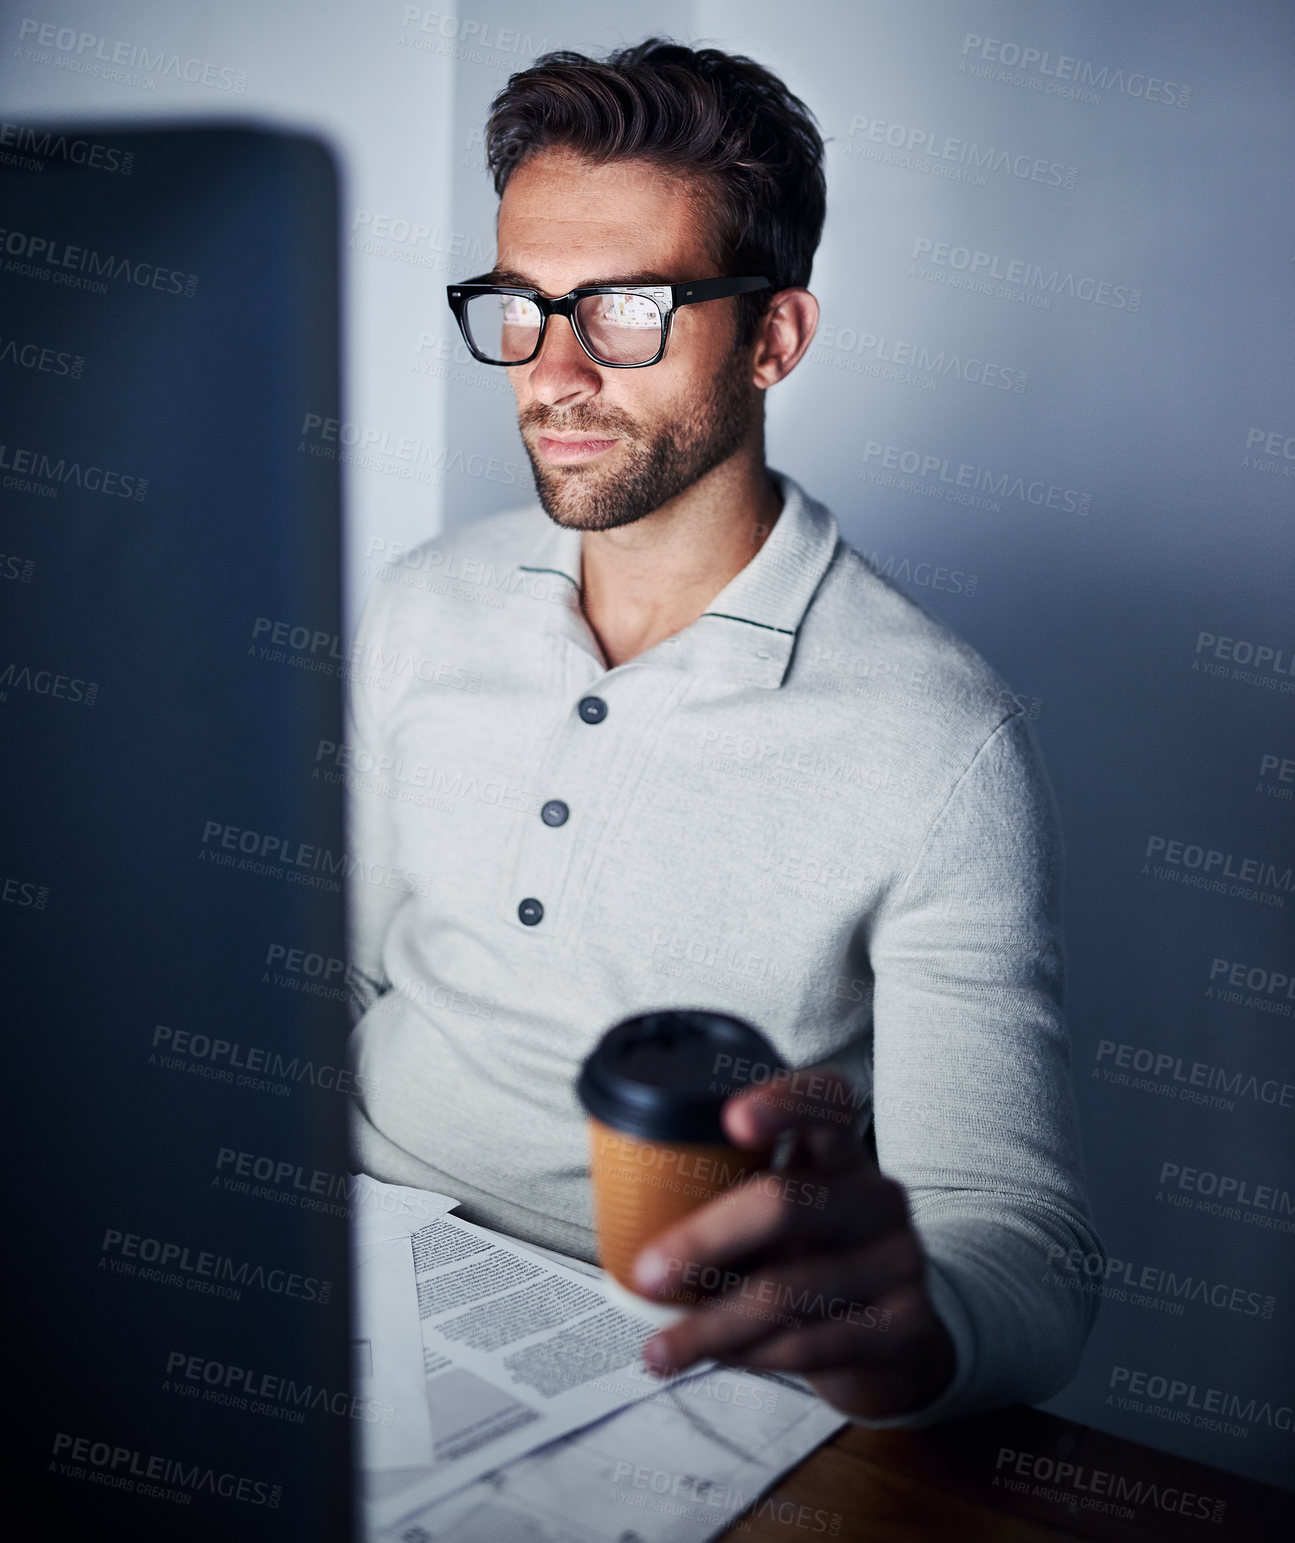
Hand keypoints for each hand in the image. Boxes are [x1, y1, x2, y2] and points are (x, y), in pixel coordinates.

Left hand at [628, 1066, 956, 1420]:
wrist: (897, 1345)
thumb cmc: (810, 1261)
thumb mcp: (781, 1222)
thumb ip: (729, 1203)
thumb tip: (622, 1215)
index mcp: (839, 1153)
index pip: (827, 1101)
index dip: (783, 1101)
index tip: (731, 1120)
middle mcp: (877, 1195)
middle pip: (788, 1202)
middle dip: (705, 1240)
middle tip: (646, 1274)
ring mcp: (899, 1259)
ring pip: (790, 1290)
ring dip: (711, 1325)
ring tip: (659, 1350)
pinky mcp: (905, 1326)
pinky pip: (810, 1343)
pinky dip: (750, 1357)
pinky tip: (718, 1359)